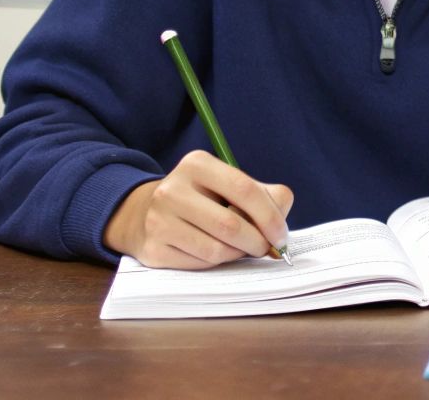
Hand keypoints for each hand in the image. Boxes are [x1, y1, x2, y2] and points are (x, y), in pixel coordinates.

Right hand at [103, 150, 293, 268]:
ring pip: (216, 250)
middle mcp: (173, 190)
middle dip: (257, 242)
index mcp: (198, 165)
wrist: (147, 213)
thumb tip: (280, 234)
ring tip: (239, 247)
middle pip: (231, 225)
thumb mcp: (233, 185)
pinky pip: (199, 264)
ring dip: (238, 254)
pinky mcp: (153, 249)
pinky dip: (217, 263)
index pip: (245, 190)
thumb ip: (268, 198)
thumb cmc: (205, 199)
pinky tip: (215, 252)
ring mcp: (158, 220)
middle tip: (265, 248)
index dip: (271, 218)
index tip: (281, 236)